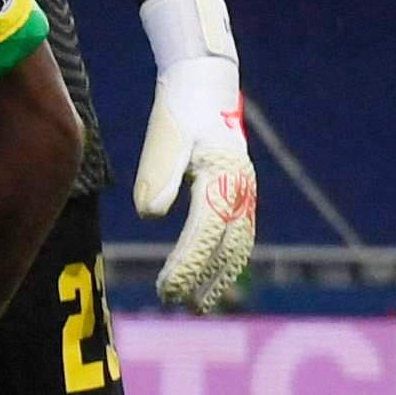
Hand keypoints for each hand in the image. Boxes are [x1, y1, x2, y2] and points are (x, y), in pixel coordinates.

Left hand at [133, 0, 258, 309]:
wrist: (204, 87)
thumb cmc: (178, 113)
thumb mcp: (165, 140)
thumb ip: (158, 175)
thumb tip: (150, 215)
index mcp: (222, 179)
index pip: (204, 234)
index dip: (187, 265)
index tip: (166, 290)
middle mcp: (241, 190)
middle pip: (226, 247)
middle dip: (204, 280)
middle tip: (178, 307)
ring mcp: (245, 192)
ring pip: (238, 245)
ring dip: (221, 277)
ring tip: (199, 305)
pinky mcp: (240, 193)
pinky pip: (239, 235)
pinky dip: (229, 260)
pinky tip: (215, 278)